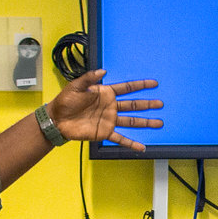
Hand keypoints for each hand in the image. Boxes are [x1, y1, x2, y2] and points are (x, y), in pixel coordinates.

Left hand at [47, 70, 163, 152]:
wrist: (57, 119)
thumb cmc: (65, 101)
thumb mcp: (76, 86)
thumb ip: (89, 78)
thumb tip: (103, 71)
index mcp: (105, 93)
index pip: (126, 88)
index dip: (140, 86)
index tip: (153, 83)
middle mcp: (110, 107)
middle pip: (134, 105)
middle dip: (148, 104)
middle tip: (161, 103)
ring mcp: (109, 120)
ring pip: (132, 121)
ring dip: (145, 122)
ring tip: (159, 122)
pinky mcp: (105, 133)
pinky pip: (121, 138)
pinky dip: (131, 144)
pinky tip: (141, 147)